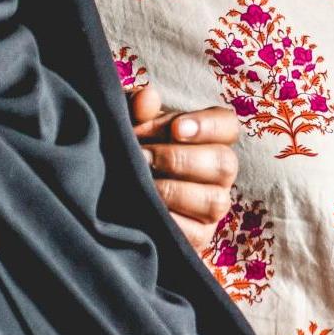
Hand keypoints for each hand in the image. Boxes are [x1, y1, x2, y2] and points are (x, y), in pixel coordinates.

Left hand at [132, 81, 239, 250]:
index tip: (176, 128)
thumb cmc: (127, 155)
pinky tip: (146, 207)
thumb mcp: (128, 128)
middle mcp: (218, 174)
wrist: (105, 200)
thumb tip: (148, 97)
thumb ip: (137, 110)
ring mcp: (211, 208)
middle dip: (180, 159)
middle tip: (143, 157)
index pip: (228, 126)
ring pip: (215, 200)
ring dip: (174, 190)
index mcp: (206, 140)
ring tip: (142, 183)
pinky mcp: (199, 237)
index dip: (208, 126)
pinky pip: (196, 232)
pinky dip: (170, 220)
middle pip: (225, 163)